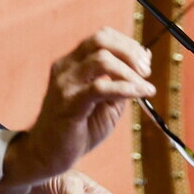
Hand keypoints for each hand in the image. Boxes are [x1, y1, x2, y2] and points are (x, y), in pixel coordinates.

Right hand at [0, 27, 153, 193]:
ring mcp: (65, 84)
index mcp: (72, 63)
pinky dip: (125, 88)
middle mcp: (66, 67)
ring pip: (102, 60)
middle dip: (130, 51)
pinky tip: (140, 93)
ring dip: (129, 71)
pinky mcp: (68, 103)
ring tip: (144, 86)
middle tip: (146, 71)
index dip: (127, 45)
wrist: (47, 155)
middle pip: (101, 40)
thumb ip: (121, 83)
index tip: (145, 62)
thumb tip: (145, 62)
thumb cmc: (76, 129)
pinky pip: (99, 88)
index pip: (102, 38)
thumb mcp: (105, 103)